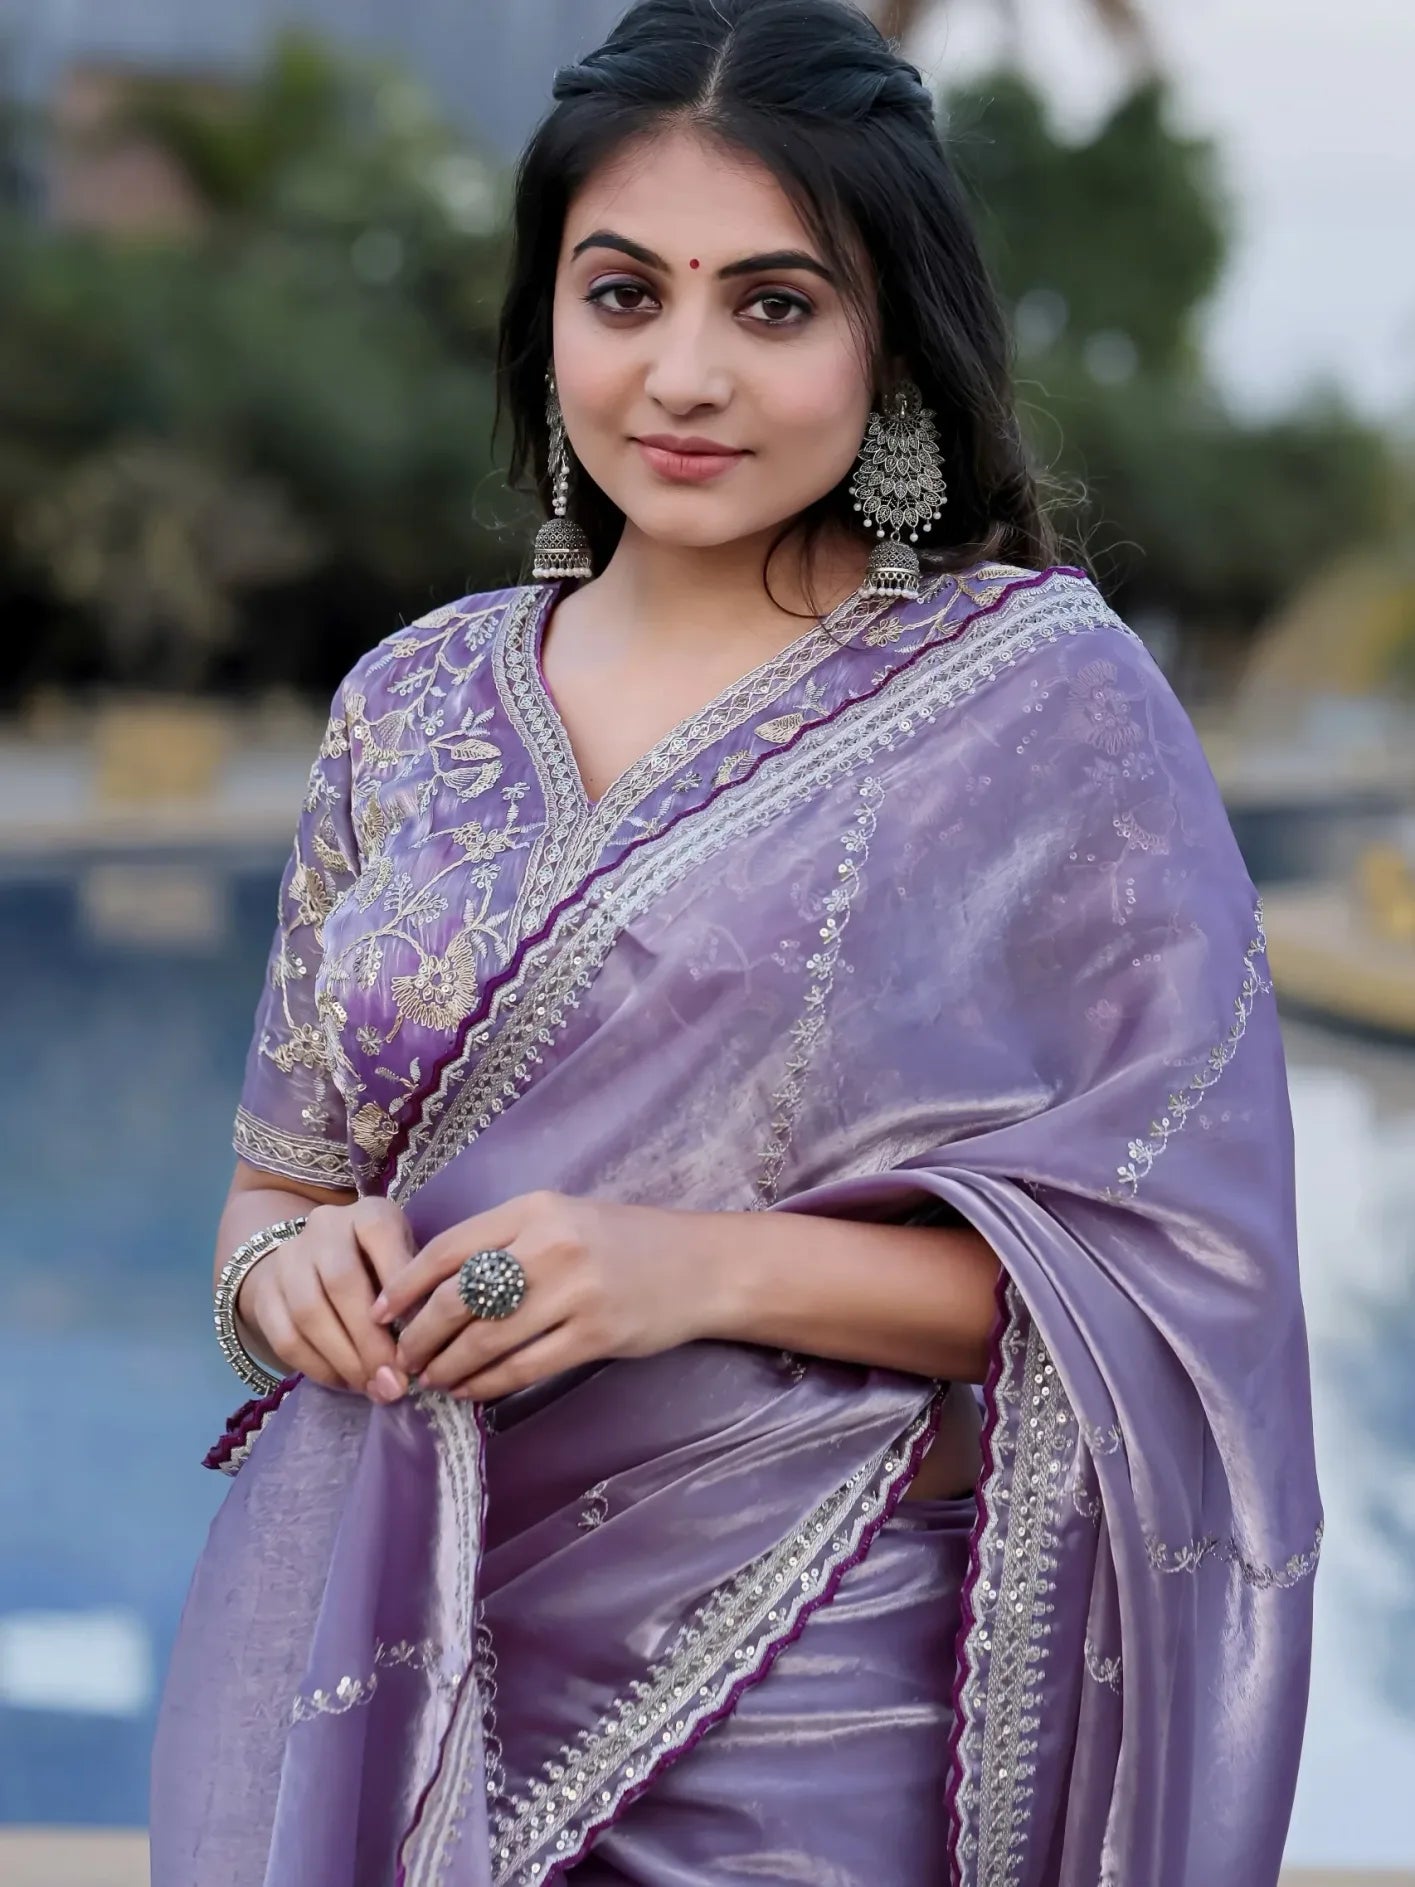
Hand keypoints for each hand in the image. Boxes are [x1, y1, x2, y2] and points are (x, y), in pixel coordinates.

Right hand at [238, 1196, 418, 1401]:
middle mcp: (323, 1228)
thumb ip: (416, 1289)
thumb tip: (426, 1344)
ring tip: (373, 1389)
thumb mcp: (407, 1259)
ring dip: (344, 1360)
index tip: (418, 1335)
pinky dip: (317, 1368)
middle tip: (396, 1382)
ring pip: (309, 1314)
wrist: (315, 1256)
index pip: (382, 1238)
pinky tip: (345, 1384)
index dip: (398, 1287)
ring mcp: (288, 1259)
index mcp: (368, 1214)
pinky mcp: (265, 1294)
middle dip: (370, 1340)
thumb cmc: (380, 1264)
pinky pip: (285, 1338)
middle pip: (341, 1283)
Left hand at [371, 1190, 724, 1400]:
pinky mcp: (595, 1334)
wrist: (701, 1266)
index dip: (405, 1285)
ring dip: (450, 1366)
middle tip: (404, 1358)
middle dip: (420, 1335)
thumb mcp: (563, 1219)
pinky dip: (489, 1384)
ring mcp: (574, 1291)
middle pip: (459, 1297)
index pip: (449, 1248)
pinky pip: (524, 1368)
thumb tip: (437, 1286)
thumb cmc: (624, 1242)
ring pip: (486, 1338)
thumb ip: (506, 1242)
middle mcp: (550, 1244)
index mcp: (535, 1209)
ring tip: (434, 1379)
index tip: (379, 1312)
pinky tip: (473, 1391)